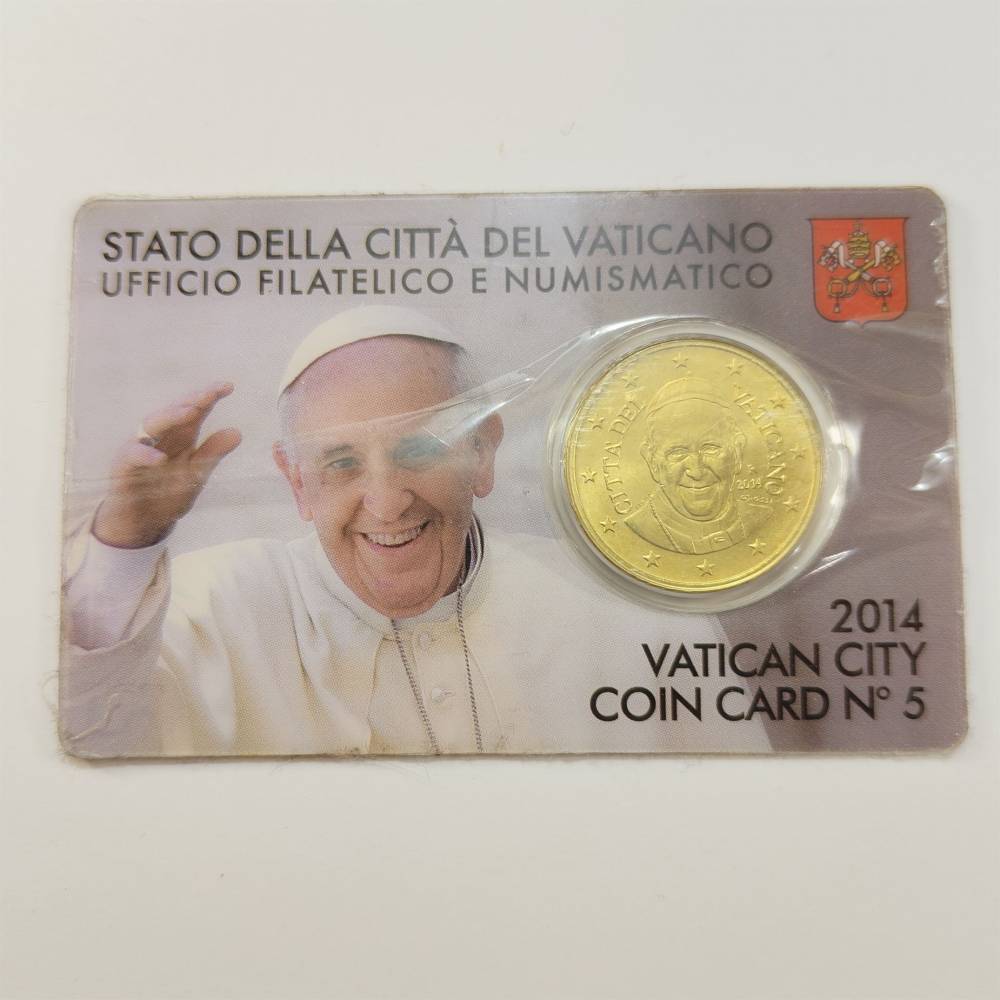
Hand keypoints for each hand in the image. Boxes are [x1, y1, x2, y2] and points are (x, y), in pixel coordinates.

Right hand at [92, 382, 241, 548]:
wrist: (143, 522)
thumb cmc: (168, 493)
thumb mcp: (197, 474)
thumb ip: (213, 454)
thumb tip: (237, 432)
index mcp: (181, 436)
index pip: (196, 411)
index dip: (210, 397)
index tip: (228, 386)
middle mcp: (160, 436)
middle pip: (175, 412)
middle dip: (193, 400)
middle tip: (211, 393)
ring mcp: (140, 447)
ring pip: (153, 425)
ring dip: (171, 418)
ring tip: (191, 412)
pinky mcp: (123, 465)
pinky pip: (133, 455)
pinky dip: (146, 455)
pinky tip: (160, 458)